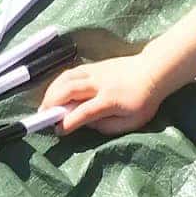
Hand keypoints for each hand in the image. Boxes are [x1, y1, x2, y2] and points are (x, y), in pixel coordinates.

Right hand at [41, 55, 166, 134]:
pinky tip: (55, 90)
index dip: (69, 122)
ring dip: (52, 90)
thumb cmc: (144, 100)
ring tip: (45, 103)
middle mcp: (98, 83)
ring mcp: (94, 72)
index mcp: (109, 100)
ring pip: (66, 77)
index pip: (84, 111)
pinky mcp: (93, 66)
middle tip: (42, 116)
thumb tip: (87, 124)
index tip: (59, 130)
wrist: (153, 71)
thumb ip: (108, 126)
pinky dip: (59, 81)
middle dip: (52, 103)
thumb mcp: (132, 122)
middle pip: (69, 90)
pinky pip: (71, 72)